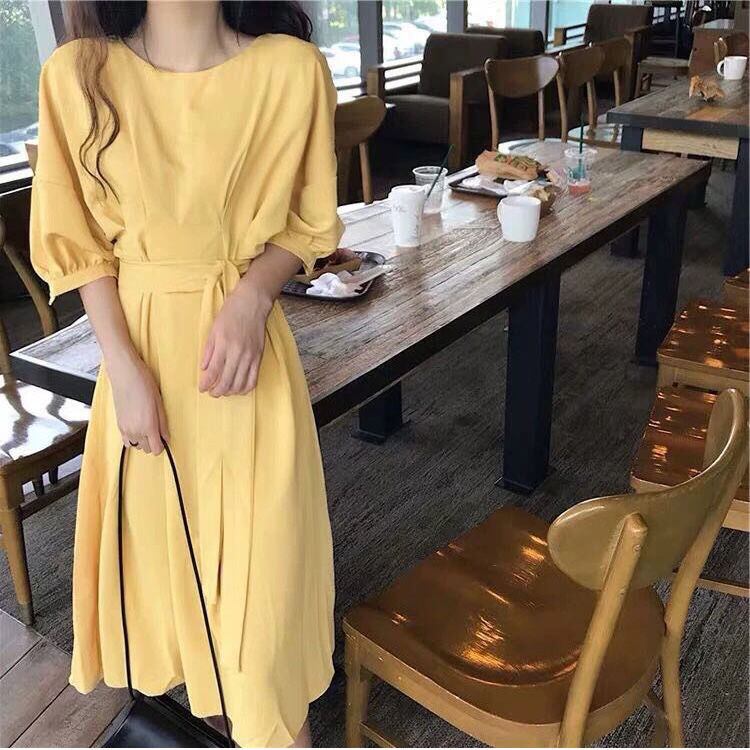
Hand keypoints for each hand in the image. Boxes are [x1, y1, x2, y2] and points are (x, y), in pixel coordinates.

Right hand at [108, 352, 168, 454]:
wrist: (125, 374)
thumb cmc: (143, 384)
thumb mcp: (159, 404)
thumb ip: (162, 423)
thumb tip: (166, 436)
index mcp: (148, 426)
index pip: (156, 449)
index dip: (162, 446)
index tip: (164, 439)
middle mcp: (135, 431)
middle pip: (146, 449)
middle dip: (153, 442)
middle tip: (156, 429)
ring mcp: (125, 429)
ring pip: (136, 445)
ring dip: (142, 440)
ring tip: (146, 427)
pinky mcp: (118, 424)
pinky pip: (126, 440)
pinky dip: (133, 438)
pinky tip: (137, 427)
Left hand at [199, 282, 270, 396]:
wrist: (252, 303)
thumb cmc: (231, 313)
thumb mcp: (214, 329)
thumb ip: (208, 350)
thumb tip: (204, 368)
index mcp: (223, 344)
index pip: (213, 371)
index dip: (206, 384)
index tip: (202, 388)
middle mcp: (237, 353)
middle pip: (226, 381)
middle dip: (217, 391)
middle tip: (211, 392)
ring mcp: (250, 356)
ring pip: (239, 384)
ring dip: (230, 391)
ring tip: (223, 391)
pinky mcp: (259, 357)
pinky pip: (253, 379)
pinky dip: (245, 388)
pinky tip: (238, 388)